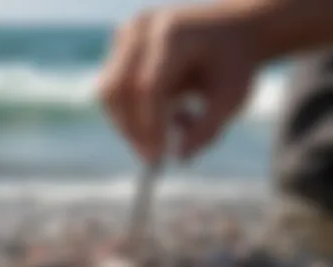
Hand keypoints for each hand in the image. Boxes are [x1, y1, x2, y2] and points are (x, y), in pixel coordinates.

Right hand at [99, 2, 259, 162]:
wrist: (229, 32)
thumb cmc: (233, 63)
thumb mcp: (232, 98)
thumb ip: (206, 130)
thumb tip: (179, 158)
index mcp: (173, 34)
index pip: (148, 86)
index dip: (149, 126)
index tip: (158, 159)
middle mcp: (142, 29)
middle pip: (117, 88)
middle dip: (131, 130)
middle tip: (151, 160)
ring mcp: (128, 37)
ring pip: (109, 92)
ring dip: (128, 125)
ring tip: (158, 139)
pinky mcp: (122, 51)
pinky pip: (113, 91)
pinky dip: (129, 115)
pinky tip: (156, 120)